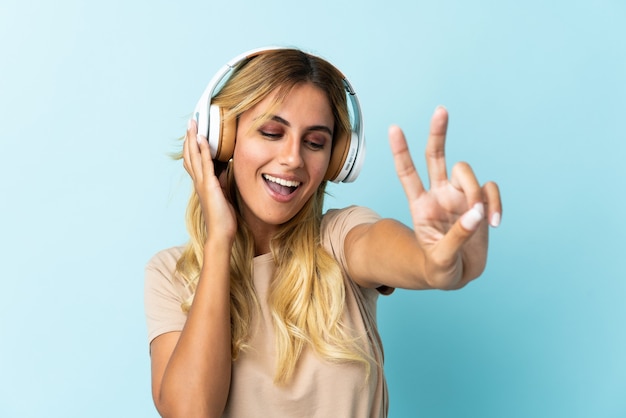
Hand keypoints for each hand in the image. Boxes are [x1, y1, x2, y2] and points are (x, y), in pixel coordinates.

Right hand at [183, 119, 236, 243]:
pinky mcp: (209, 185)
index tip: (194, 132)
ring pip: (194, 156)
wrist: (221, 233)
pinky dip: (203, 150)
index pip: (194, 160)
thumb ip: (221, 180)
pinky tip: (203, 139)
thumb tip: (226, 167)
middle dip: (190, 137)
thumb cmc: (223, 217)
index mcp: (201, 184)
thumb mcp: (223, 193)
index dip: (192, 146)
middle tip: (191, 122)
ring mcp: (202, 183)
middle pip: (189, 154)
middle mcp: (199, 181)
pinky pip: (205, 163)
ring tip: (193, 123)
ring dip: (193, 138)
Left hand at [389, 106, 501, 286]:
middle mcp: (439, 195)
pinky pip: (490, 190)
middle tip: (440, 110)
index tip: (394, 128)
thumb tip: (478, 213)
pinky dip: (495, 203)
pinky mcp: (480, 203)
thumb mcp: (441, 261)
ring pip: (467, 172)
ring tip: (483, 220)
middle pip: (435, 156)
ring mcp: (460, 197)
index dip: (400, 151)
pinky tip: (493, 223)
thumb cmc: (439, 269)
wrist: (456, 275)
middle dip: (437, 133)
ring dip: (477, 192)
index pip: (407, 173)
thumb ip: (457, 237)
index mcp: (420, 206)